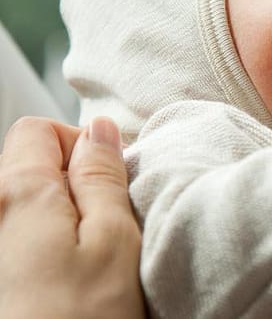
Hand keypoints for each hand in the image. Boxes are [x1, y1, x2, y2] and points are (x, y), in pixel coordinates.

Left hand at [0, 117, 144, 318]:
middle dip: (74, 186)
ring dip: (62, 221)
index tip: (111, 180)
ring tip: (88, 262)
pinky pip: (20, 241)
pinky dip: (45, 249)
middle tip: (107, 228)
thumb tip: (100, 132)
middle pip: (29, 169)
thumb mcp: (113, 240)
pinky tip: (66, 283)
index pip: (40, 130)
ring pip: (27, 209)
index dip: (83, 145)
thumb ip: (103, 176)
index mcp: (17, 194)